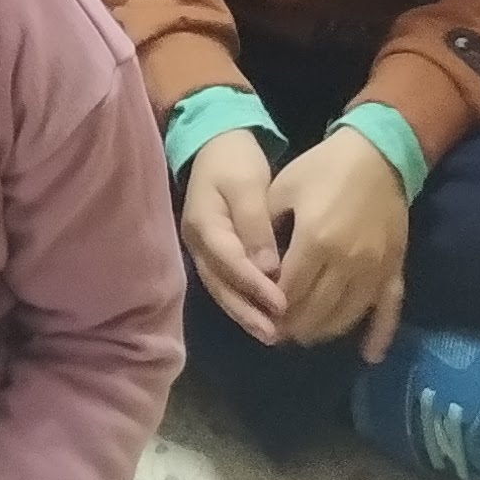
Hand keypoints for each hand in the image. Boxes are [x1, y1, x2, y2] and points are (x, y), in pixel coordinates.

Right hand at [178, 129, 288, 343]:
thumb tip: (268, 269)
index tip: (281, 303)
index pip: (229, 261)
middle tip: (274, 334)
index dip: (254, 285)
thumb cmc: (233, 160)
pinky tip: (263, 317)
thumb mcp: (247, 183)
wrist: (216, 144)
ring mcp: (203, 251)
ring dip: (245, 314)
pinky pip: (227, 284)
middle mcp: (198, 244)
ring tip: (271, 335)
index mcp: (204, 224)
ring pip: (222, 290)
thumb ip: (255, 224)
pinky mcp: (215, 254)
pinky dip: (244, 302)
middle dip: (247, 312)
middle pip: (220, 285)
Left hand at [268, 128, 411, 357]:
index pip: (288, 293)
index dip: (272, 309)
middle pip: (315, 313)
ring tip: (306, 332)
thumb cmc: (323, 167)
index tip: (261, 314)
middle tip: (280, 329)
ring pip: (346, 318)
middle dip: (293, 327)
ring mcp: (374, 269)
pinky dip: (379, 335)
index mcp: (315, 241)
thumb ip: (265, 231)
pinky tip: (368, 355)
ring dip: (323, 331)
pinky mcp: (394, 269)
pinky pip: (389, 310)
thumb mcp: (283, 188)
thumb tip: (254, 271)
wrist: (377, 152)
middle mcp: (347, 262)